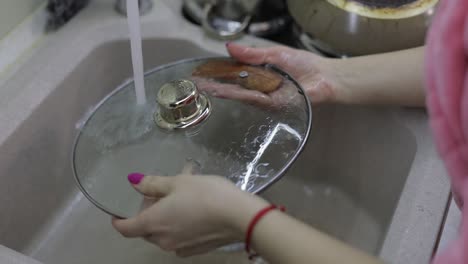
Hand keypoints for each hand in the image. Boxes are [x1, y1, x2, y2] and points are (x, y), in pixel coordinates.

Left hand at [112, 172, 267, 256]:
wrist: (239, 217)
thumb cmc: (205, 194)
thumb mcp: (177, 182)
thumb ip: (152, 184)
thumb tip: (133, 182)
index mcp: (153, 223)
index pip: (125, 228)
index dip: (118, 220)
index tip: (118, 211)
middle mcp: (163, 240)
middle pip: (146, 229)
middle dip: (148, 213)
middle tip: (161, 193)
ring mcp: (180, 247)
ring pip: (165, 232)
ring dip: (167, 216)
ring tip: (184, 195)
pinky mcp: (197, 250)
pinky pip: (181, 236)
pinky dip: (181, 224)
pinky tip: (196, 209)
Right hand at [198, 43, 338, 104]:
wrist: (324, 78)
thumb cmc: (304, 65)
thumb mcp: (274, 54)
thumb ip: (252, 53)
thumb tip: (229, 46)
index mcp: (259, 73)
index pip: (235, 72)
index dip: (219, 72)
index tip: (203, 72)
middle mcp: (259, 87)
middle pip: (233, 85)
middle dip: (214, 84)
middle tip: (196, 82)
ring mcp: (263, 97)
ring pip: (238, 94)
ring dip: (220, 91)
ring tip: (203, 87)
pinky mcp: (270, 105)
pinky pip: (250, 99)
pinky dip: (236, 95)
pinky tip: (221, 92)